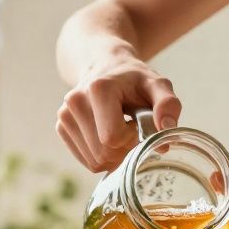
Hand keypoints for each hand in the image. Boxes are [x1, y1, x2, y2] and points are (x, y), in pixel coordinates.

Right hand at [56, 53, 181, 171]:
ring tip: (119, 129)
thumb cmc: (134, 80)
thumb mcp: (157, 84)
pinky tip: (107, 135)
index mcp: (98, 88)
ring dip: (114, 154)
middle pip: (103, 153)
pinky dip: (102, 155)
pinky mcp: (62, 127)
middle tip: (131, 129)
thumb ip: (167, 103)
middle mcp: (74, 101)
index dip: (131, 138)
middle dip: (124, 149)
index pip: (112, 138)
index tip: (136, 122)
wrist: (106, 67)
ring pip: (95, 161)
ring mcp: (64, 115)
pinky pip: (87, 161)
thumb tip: (167, 129)